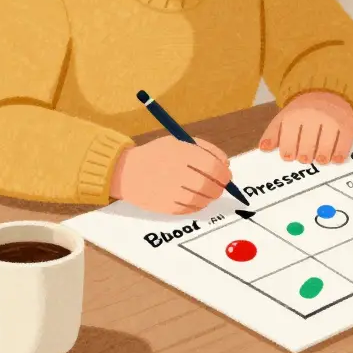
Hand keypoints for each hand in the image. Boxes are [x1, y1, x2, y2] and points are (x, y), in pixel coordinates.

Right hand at [110, 136, 229, 214]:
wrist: (126, 172)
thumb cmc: (157, 155)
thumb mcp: (180, 142)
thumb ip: (206, 149)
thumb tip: (226, 164)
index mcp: (183, 154)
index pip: (215, 168)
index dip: (225, 174)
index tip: (226, 175)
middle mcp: (178, 174)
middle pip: (212, 187)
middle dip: (220, 187)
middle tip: (219, 186)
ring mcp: (172, 193)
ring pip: (204, 200)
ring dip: (210, 196)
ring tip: (204, 190)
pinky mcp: (167, 208)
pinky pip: (192, 209)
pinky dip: (198, 204)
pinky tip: (193, 197)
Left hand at [259, 91, 352, 163]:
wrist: (329, 90)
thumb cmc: (303, 109)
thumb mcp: (285, 116)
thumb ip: (273, 133)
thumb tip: (263, 149)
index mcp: (295, 114)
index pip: (289, 139)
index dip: (288, 151)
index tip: (289, 156)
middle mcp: (313, 116)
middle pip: (307, 145)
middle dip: (304, 155)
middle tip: (304, 158)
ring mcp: (331, 120)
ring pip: (325, 147)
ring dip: (322, 157)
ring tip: (320, 159)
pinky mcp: (347, 124)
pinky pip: (344, 143)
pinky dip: (339, 154)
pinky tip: (336, 159)